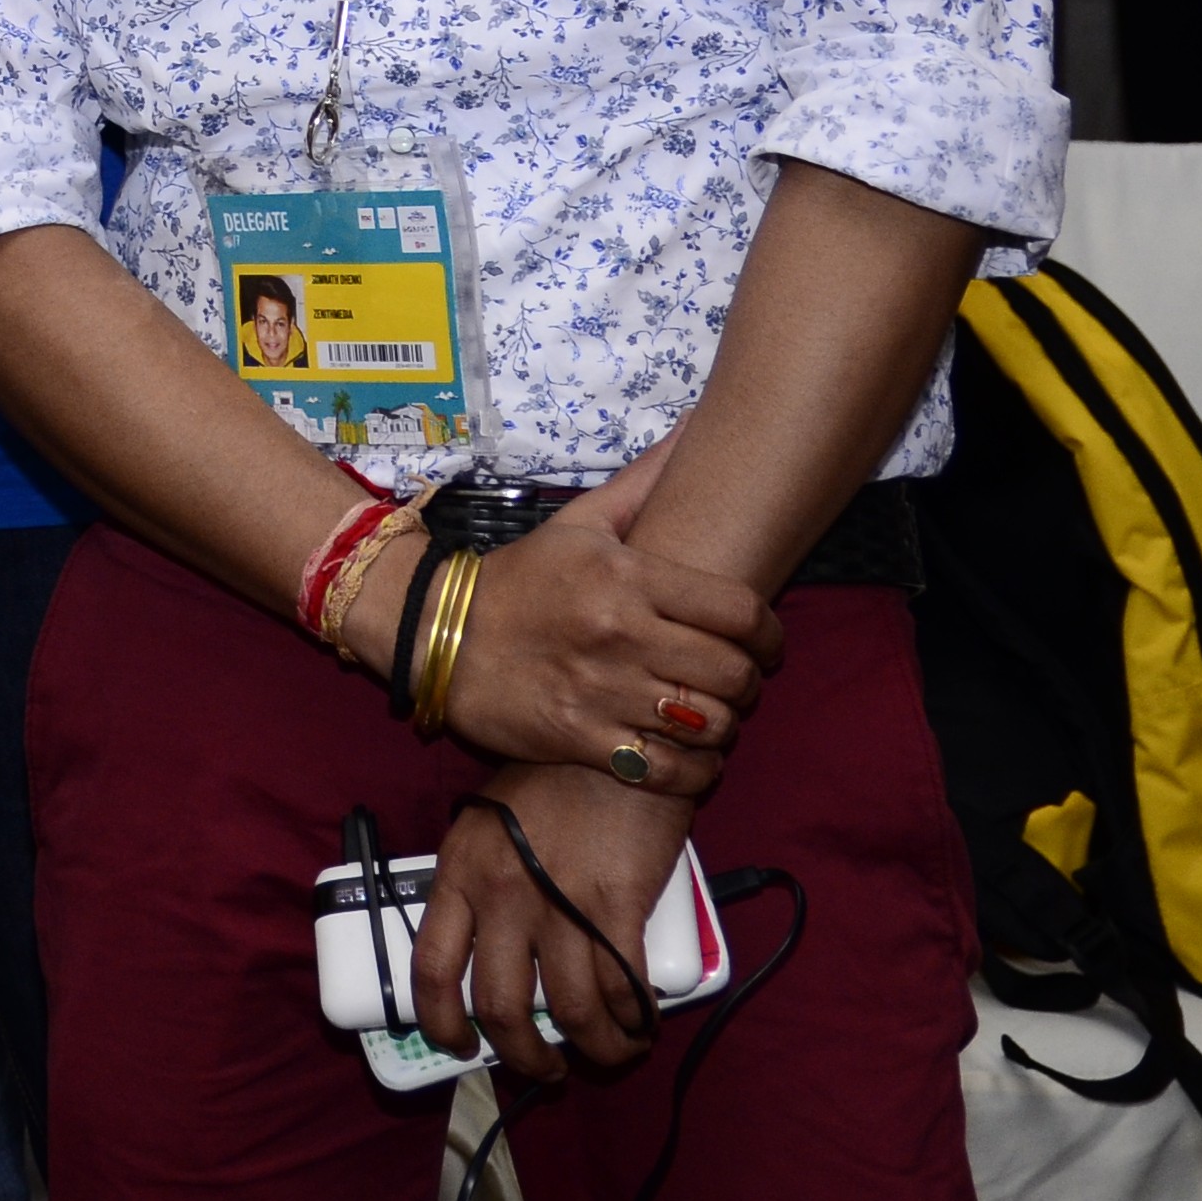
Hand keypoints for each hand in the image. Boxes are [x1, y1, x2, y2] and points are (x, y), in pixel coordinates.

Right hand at [363, 514, 776, 796]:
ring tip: (711, 719)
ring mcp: (601, 691)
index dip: (770, 635)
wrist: (431, 633)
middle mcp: (620, 633)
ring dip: (722, 728)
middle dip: (749, 684)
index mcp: (626, 577)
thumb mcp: (577, 524)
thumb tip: (695, 429)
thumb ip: (643, 483)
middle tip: (736, 683)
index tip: (766, 645)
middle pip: (733, 673)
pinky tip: (686, 757)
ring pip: (707, 724)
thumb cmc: (517, 579)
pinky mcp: (580, 739)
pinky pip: (667, 770)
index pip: (738, 612)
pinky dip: (692, 771)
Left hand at [411, 766, 697, 1078]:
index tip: (458, 1046)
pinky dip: (632, 1021)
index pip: (430, 968)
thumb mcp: (488, 825)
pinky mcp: (619, 906)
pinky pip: (624, 988)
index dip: (441, 1024)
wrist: (616, 743)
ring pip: (570, 1011)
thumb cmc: (550, 780)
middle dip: (524, 1055)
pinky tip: (638, 1025)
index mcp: (458, 872)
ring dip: (593, 1048)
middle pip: (501, 1007)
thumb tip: (491, 956)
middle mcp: (502, 894)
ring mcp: (560, 902)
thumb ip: (480, 883)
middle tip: (543, 1067)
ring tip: (606, 1051)